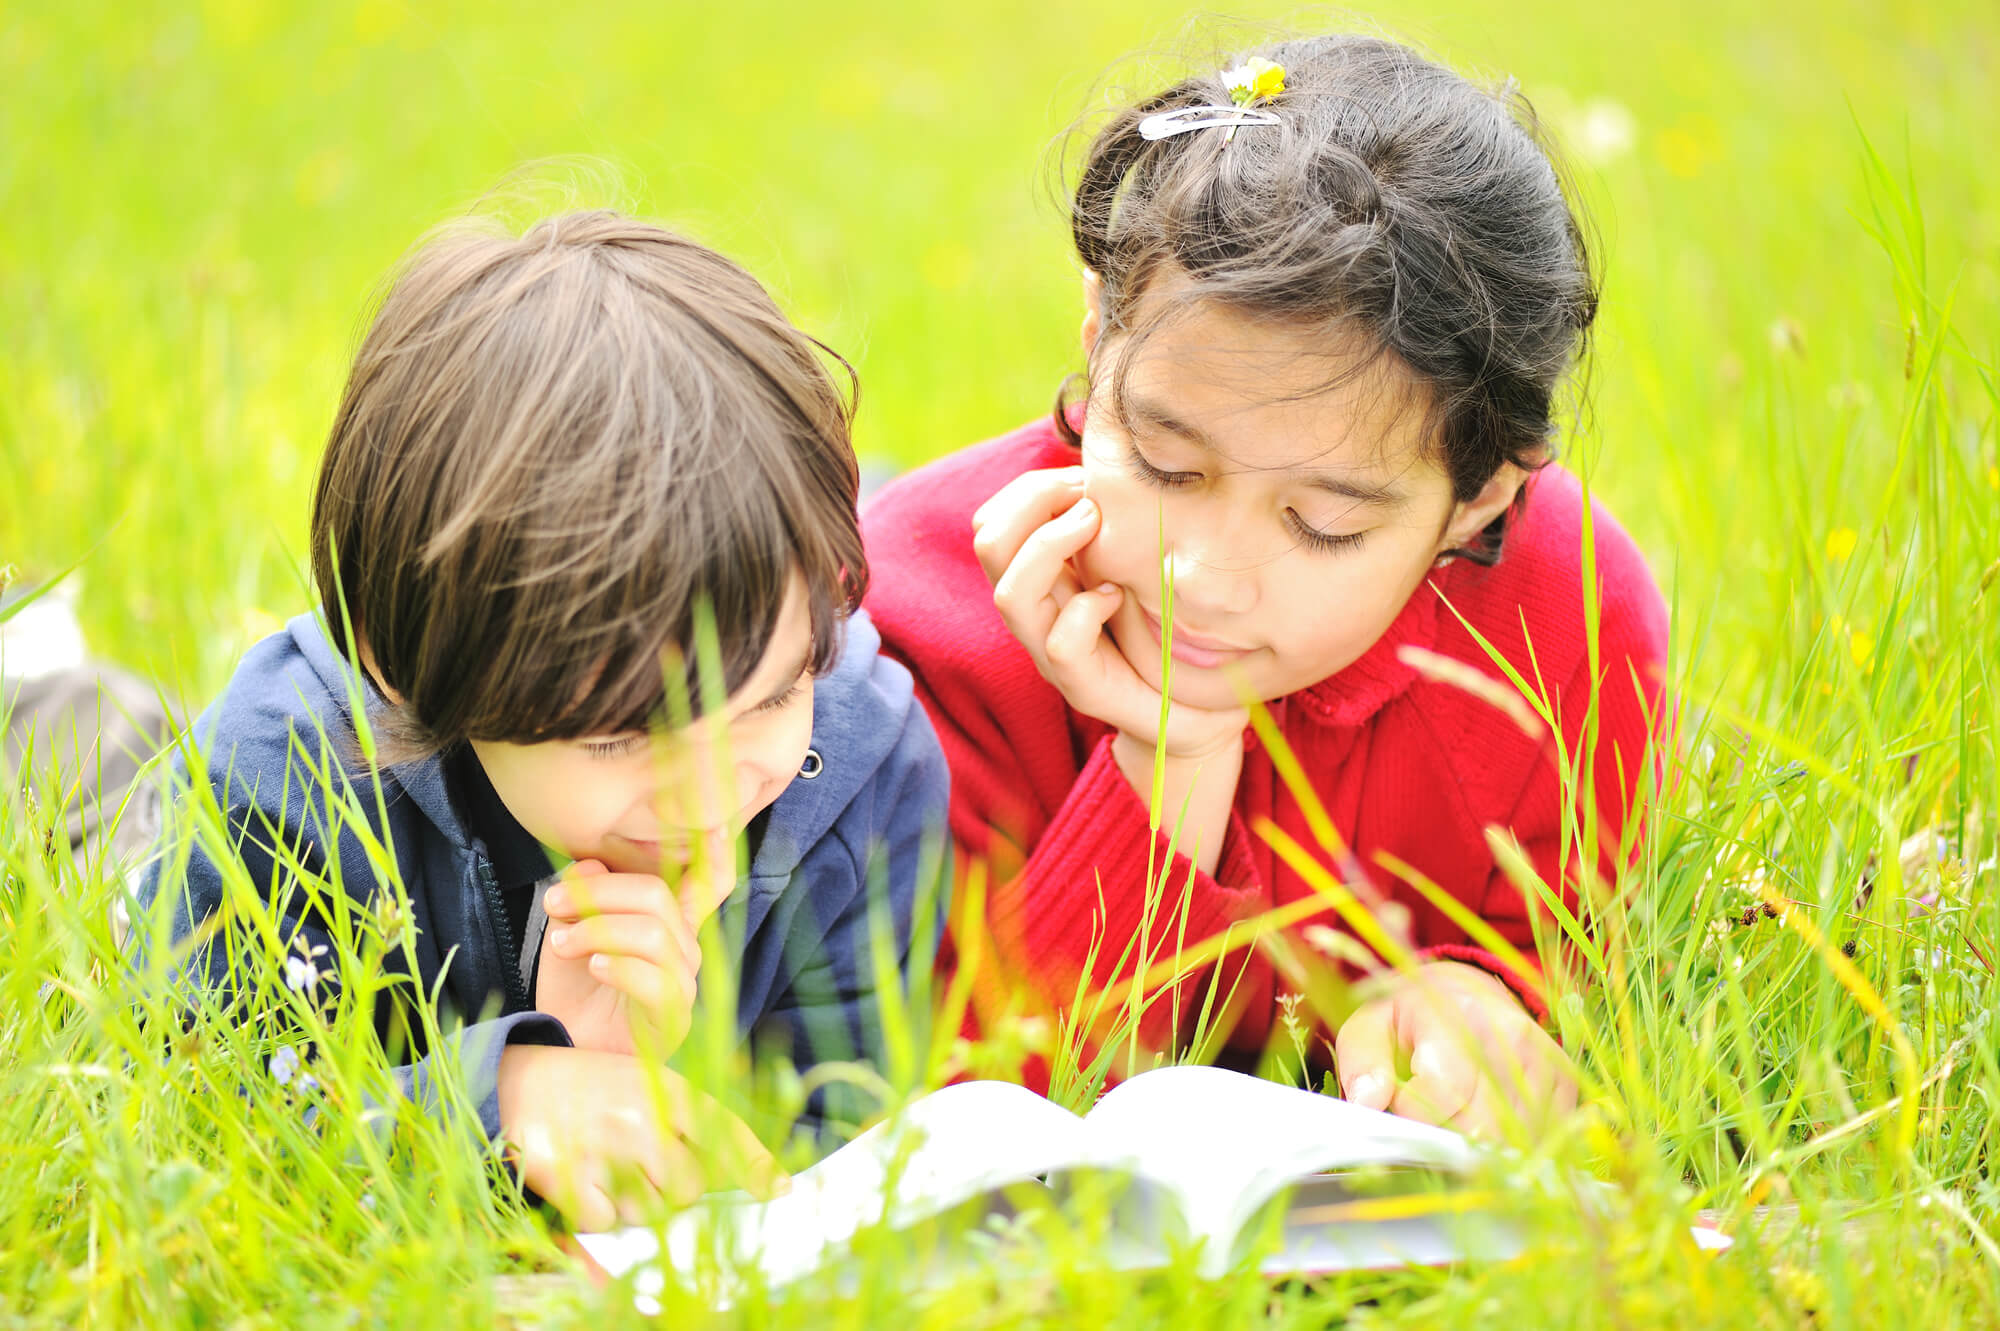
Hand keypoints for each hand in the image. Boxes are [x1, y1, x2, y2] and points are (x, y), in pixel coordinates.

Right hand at [496, 1044, 785, 1230]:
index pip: (723, 1130)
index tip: (777, 1189)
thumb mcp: (653, 1086)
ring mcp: (604, 1146)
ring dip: (638, 1204)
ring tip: (614, 1170)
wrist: (520, 1077)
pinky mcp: (566, 1175)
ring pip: (650, 1210)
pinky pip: (606, 1221)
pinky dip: (599, 1213)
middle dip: (677, 1190)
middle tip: (649, 1170)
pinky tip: (586, 1182)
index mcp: (667, 1088)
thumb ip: (695, 1124)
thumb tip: (755, 1180)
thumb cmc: (601, 1090)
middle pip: (689, 1187)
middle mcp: (640, 1115)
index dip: (754, 1164)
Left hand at [536, 848, 733, 1057]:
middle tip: (553, 904)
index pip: (709, 884)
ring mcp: (683, 982)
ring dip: (597, 929)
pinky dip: (619, 966)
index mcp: (669, 921)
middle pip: (657, 897)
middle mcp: (685, 948)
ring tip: (560, 943)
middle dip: (599, 892)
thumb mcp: (571, 927)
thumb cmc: (575, 988)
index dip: (717, 855)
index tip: (714, 824)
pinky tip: (593, 967)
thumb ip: (585, 893)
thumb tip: (591, 864)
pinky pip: (655, 980)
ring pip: (653, 932)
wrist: (563, 1046)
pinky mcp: (673, 1017)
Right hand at [971, 466, 1245, 759]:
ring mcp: (1050, 650)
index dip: (1029, 488)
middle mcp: (1034, 611)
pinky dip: (1089, 610)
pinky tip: (1119, 598)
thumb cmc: (1164, 632)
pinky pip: (1061, 643)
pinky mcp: (1080, 686)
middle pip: (987, 542)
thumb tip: (1121, 461)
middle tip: (1092, 499)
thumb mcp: (1136, 564)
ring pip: (1009, 595)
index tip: (1087, 480)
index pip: (992, 520)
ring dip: (1051, 547)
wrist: (1188, 711)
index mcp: (1040, 578)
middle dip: (1034, 502)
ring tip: (1098, 528)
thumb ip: (1117, 525)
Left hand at [1335, 960, 1577, 1138]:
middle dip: (1445, 1141)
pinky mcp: (1565, 1082)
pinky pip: (1540, 1138)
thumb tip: (1368, 1103)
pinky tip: (1486, 1129)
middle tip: (1424, 1127)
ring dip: (1478, 1151)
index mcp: (1457, 1014)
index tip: (1397, 1109)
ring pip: (1513, 1140)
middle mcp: (1511, 1035)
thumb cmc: (1410, 1018)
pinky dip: (1511, 1148)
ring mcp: (1545, 1060)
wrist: (1466, 994)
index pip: (1441, 1093)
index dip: (1412, 1116)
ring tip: (1453, 1126)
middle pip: (1481, 1125)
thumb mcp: (1370, 1026)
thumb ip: (1363, 1063)